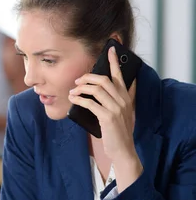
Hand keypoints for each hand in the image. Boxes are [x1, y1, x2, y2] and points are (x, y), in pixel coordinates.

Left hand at [68, 47, 142, 187]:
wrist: (123, 150)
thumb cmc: (117, 131)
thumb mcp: (119, 112)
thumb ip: (114, 100)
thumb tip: (100, 89)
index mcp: (126, 97)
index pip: (120, 75)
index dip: (114, 62)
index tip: (110, 49)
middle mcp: (123, 100)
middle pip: (104, 80)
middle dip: (88, 77)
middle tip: (77, 80)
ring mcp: (116, 108)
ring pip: (96, 90)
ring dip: (81, 88)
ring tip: (73, 91)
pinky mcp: (108, 117)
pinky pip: (91, 103)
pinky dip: (79, 99)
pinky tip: (73, 99)